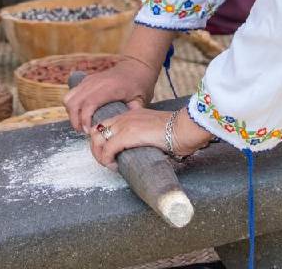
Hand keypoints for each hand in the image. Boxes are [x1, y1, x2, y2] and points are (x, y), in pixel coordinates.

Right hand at [64, 57, 157, 134]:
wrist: (136, 65)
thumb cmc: (140, 83)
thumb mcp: (141, 99)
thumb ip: (133, 113)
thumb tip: (124, 126)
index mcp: (110, 87)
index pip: (89, 104)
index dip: (84, 119)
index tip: (88, 131)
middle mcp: (96, 82)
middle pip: (74, 102)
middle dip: (75, 119)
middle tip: (83, 131)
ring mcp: (89, 80)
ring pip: (69, 97)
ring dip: (71, 112)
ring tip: (81, 123)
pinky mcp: (86, 80)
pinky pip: (72, 94)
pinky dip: (73, 106)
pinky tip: (82, 114)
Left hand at [90, 107, 213, 168]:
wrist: (186, 127)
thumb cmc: (179, 132)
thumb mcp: (157, 130)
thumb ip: (147, 137)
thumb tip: (149, 150)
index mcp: (131, 114)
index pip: (105, 124)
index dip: (102, 140)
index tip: (110, 153)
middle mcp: (125, 117)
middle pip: (95, 131)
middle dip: (96, 148)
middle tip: (107, 162)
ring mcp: (125, 124)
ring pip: (97, 140)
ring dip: (99, 155)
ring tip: (110, 165)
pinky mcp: (127, 135)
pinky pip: (107, 149)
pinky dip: (107, 160)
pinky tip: (116, 166)